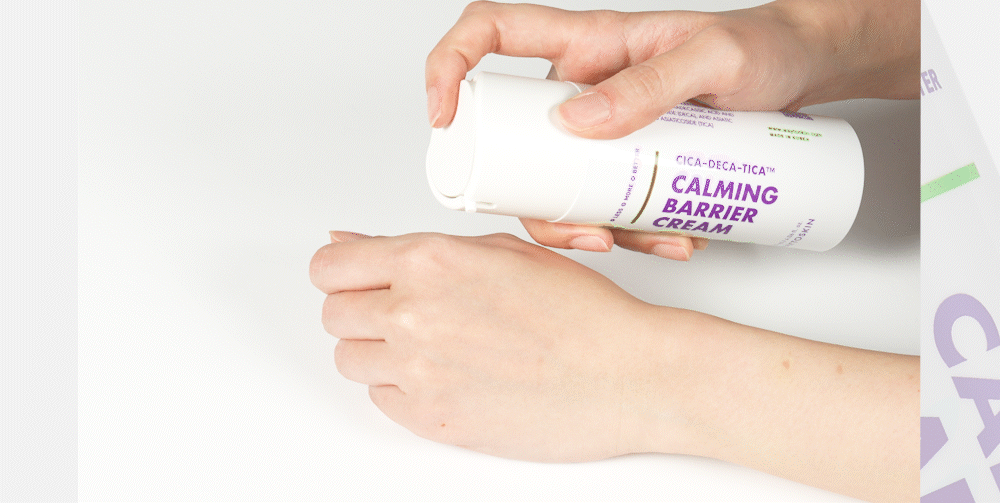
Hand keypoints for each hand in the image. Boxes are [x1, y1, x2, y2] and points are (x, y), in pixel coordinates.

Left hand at [309, 231, 699, 461]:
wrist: (628, 376)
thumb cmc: (582, 313)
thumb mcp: (500, 252)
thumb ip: (413, 249)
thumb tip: (348, 244)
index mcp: (429, 261)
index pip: (329, 266)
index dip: (339, 272)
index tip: (353, 279)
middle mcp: (414, 314)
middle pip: (333, 315)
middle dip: (362, 310)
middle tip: (408, 312)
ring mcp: (419, 372)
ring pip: (350, 360)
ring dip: (379, 352)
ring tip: (433, 346)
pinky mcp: (432, 420)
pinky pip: (381, 401)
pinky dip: (403, 389)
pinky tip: (447, 375)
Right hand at [425, 0, 917, 258]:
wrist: (805, 69)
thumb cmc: (762, 43)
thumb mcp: (714, 56)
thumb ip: (649, 82)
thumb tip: (573, 123)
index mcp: (586, 43)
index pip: (490, 33)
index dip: (450, 66)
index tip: (444, 114)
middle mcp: (582, 87)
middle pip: (517, 144)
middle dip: (538, 204)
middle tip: (585, 233)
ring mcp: (604, 129)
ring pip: (562, 188)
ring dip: (592, 229)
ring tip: (651, 242)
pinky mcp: (631, 161)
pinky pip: (610, 203)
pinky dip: (634, 233)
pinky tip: (674, 240)